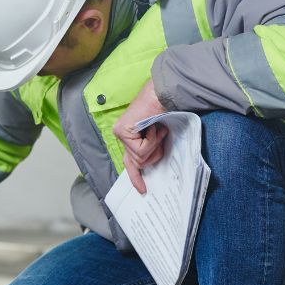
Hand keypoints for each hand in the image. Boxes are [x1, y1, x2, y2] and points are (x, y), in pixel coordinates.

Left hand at [113, 79, 168, 193]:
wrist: (163, 94)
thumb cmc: (164, 112)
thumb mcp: (158, 136)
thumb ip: (150, 149)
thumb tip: (148, 166)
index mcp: (130, 138)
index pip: (130, 162)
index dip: (136, 177)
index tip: (142, 190)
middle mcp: (122, 136)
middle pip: (138, 162)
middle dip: (154, 153)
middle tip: (159, 136)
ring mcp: (120, 133)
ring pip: (140, 157)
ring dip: (155, 145)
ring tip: (157, 129)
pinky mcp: (122, 131)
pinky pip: (141, 149)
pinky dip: (152, 140)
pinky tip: (154, 127)